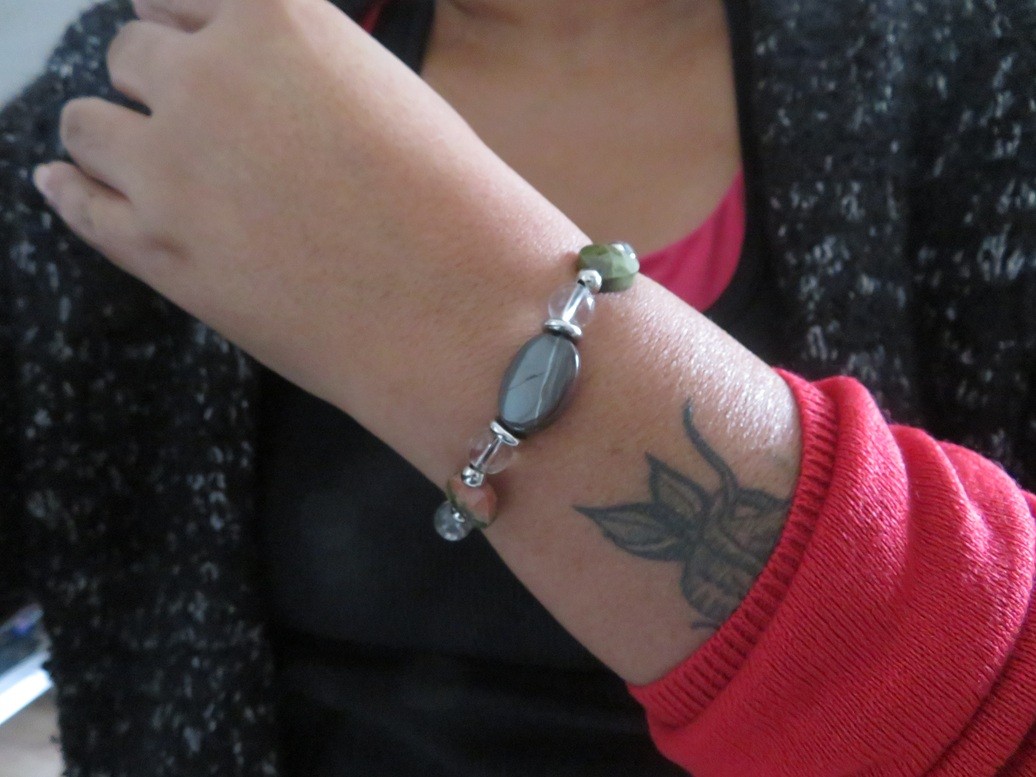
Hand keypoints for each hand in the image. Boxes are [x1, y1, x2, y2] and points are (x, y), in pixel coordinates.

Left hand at [32, 0, 561, 413]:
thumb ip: (299, 71)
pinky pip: (75, 199)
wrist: (463, 310)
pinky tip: (66, 182)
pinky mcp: (153, 248)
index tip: (193, 48)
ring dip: (116, 136)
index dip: (189, 27)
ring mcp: (169, 164)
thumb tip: (244, 78)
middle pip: (131, 53)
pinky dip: (70, 187)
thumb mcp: (383, 95)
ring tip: (153, 165)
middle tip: (197, 127)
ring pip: (87, 122)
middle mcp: (206, 75)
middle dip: (163, 84)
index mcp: (275, 18)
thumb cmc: (453, 203)